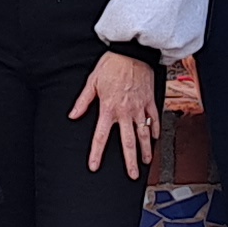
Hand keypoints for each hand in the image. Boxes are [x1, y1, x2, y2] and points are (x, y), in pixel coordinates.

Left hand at [73, 49, 160, 177]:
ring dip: (145, 150)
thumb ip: (83, 101)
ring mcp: (139, 107)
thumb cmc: (111, 64)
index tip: (95, 166)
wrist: (132, 51)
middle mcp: (125, 112)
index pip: (100, 137)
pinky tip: (155, 139)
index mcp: (108, 108)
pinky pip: (154, 118)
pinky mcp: (150, 100)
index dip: (96, 154)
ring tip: (146, 162)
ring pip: (143, 134)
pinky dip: (155, 129)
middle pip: (128, 142)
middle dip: (130, 161)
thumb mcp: (92, 81)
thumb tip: (73, 115)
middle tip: (132, 175)